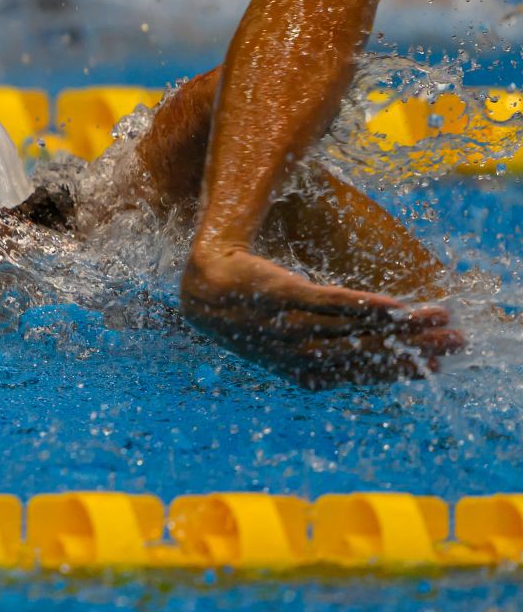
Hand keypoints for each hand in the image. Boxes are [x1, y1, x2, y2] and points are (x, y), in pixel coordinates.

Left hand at [180, 248, 463, 387]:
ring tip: (439, 318)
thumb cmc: (250, 314)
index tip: (438, 363)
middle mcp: (299, 354)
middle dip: (414, 349)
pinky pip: (330, 303)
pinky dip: (363, 307)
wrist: (204, 287)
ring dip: (400, 326)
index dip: (401, 368)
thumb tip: (374, 349)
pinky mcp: (282, 296)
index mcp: (302, 373)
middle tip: (456, 341)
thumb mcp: (291, 339)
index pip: (362, 373)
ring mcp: (290, 326)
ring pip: (354, 329)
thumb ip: (327, 348)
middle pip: (366, 353)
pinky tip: (394, 307)